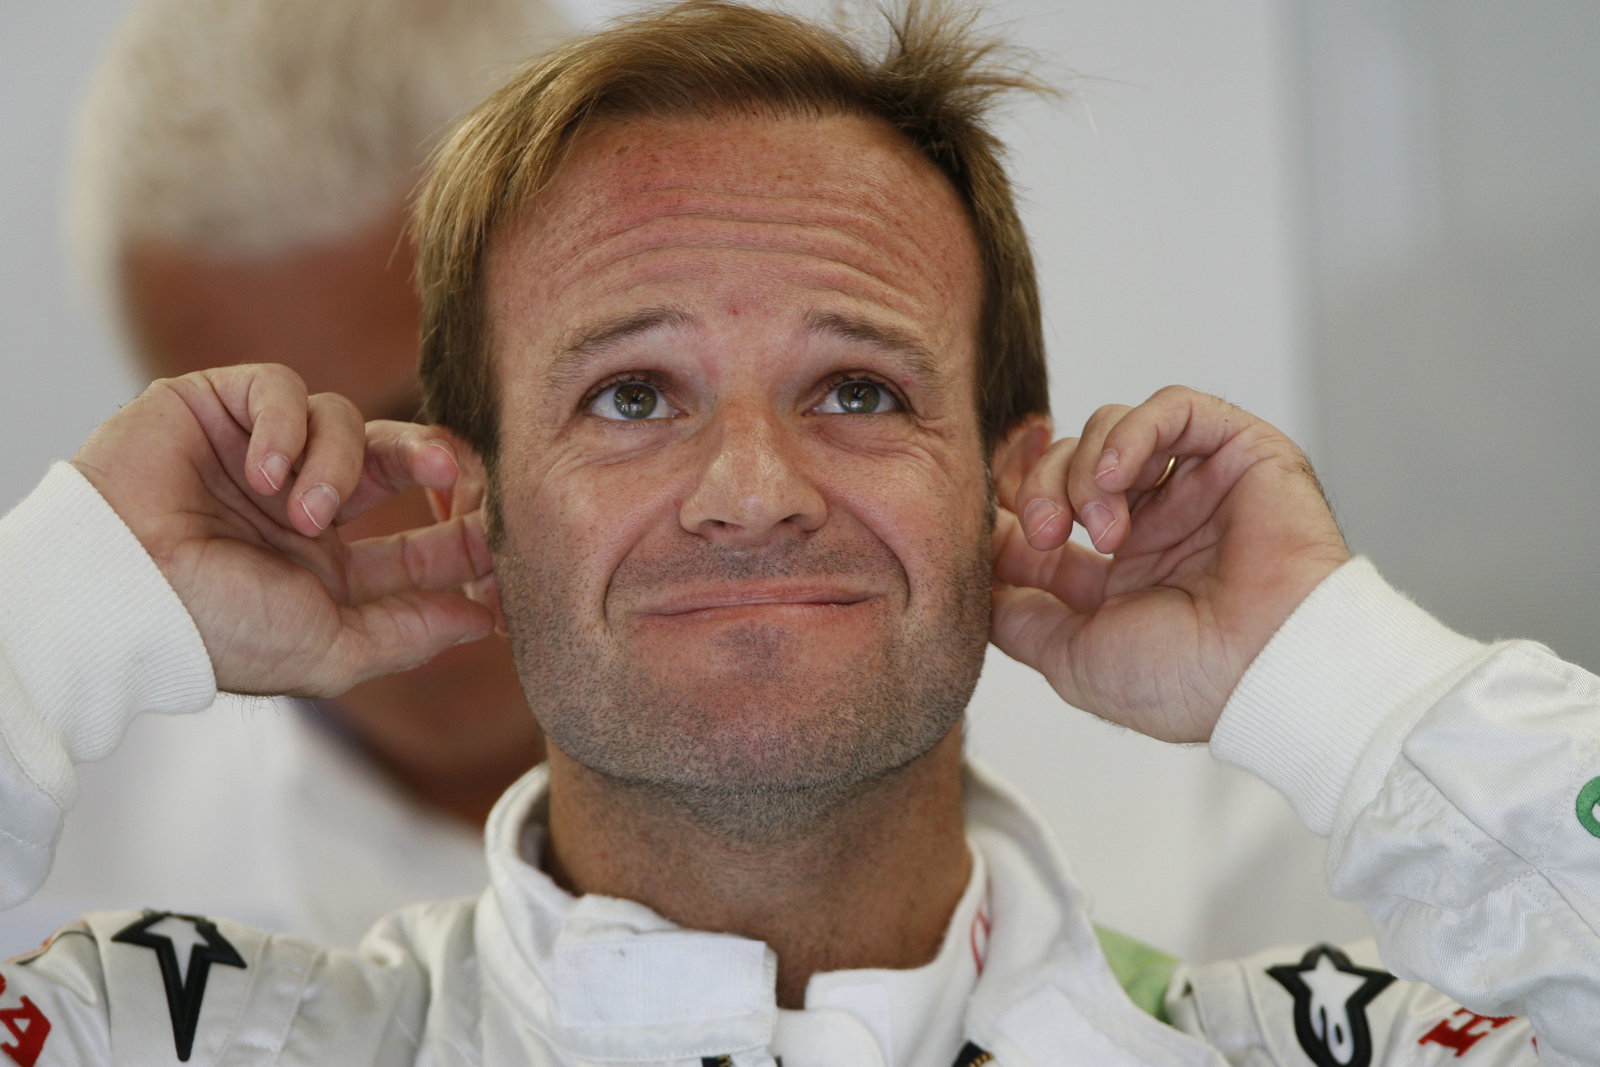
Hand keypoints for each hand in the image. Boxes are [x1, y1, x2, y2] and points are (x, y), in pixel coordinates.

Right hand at [71, 364, 495, 696]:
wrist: (122, 590)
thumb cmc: (218, 629)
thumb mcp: (332, 649)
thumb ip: (411, 633)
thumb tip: (482, 618)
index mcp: (328, 571)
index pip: (419, 544)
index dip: (466, 535)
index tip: (500, 534)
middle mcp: (301, 508)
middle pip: (401, 462)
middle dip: (438, 464)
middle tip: (458, 471)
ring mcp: (262, 456)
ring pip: (346, 420)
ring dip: (337, 464)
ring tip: (301, 512)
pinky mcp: (220, 407)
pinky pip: (283, 387)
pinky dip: (285, 428)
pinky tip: (261, 472)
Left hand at [991, 387, 1348, 741]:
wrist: (1267, 673)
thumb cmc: (1188, 680)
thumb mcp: (1069, 656)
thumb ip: (1017, 615)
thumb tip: (978, 584)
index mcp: (1117, 576)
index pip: (1045, 509)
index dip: (1007, 499)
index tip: (982, 512)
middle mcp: (1154, 526)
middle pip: (1066, 463)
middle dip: (1038, 489)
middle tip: (1045, 533)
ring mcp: (1194, 487)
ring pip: (1110, 429)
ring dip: (1085, 469)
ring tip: (1101, 525)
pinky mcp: (1238, 451)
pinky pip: (1172, 408)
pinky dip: (1131, 434)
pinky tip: (1119, 479)